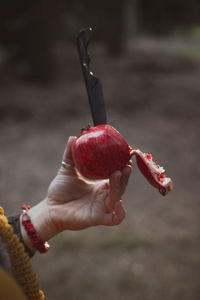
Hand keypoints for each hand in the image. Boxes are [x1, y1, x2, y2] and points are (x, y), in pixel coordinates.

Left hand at [21, 136, 131, 250]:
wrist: (50, 208)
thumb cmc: (60, 190)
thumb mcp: (67, 169)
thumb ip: (70, 154)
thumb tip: (73, 137)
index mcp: (100, 186)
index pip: (117, 175)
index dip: (123, 166)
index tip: (126, 154)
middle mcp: (104, 197)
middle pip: (121, 185)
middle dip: (125, 174)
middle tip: (126, 163)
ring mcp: (102, 208)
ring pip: (118, 198)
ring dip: (120, 186)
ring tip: (117, 173)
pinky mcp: (98, 219)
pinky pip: (115, 219)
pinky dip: (120, 212)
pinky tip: (118, 202)